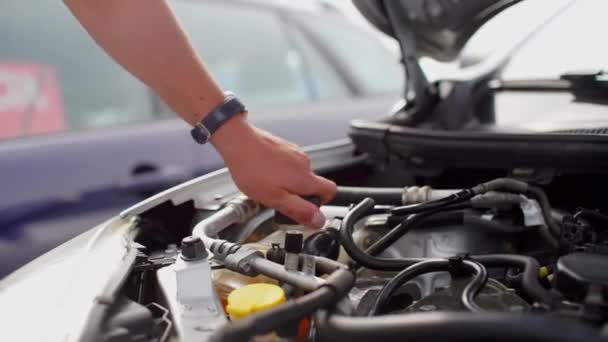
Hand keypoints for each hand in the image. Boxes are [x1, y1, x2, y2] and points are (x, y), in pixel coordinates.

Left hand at [211, 114, 335, 227]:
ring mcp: (294, 152)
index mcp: (305, 178)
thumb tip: (319, 221)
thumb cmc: (252, 169)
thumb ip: (299, 210)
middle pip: (312, 183)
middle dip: (299, 194)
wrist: (238, 142)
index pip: (331, 191)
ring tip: (267, 185)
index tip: (309, 208)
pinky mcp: (284, 146)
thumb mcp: (275, 199)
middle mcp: (304, 163)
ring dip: (287, 182)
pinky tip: (263, 173)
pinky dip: (280, 171)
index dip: (323, 203)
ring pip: (298, 173)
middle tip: (279, 199)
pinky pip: (288, 163)